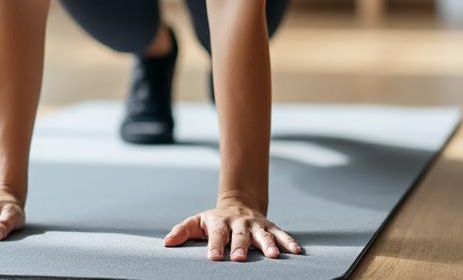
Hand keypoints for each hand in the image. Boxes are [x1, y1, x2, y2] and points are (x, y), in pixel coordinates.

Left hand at [162, 198, 302, 260]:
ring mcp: (256, 225)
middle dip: (240, 246)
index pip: (216, 234)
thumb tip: (166, 243)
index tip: (213, 258)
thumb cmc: (214, 221)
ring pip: (263, 234)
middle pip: (240, 235)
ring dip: (269, 244)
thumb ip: (182, 231)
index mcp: (220, 223)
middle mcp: (239, 223)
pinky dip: (289, 241)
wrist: (238, 203)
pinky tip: (296, 252)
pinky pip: (281, 233)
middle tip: (239, 258)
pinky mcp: (269, 226)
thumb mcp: (197, 223)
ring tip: (273, 256)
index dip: (215, 245)